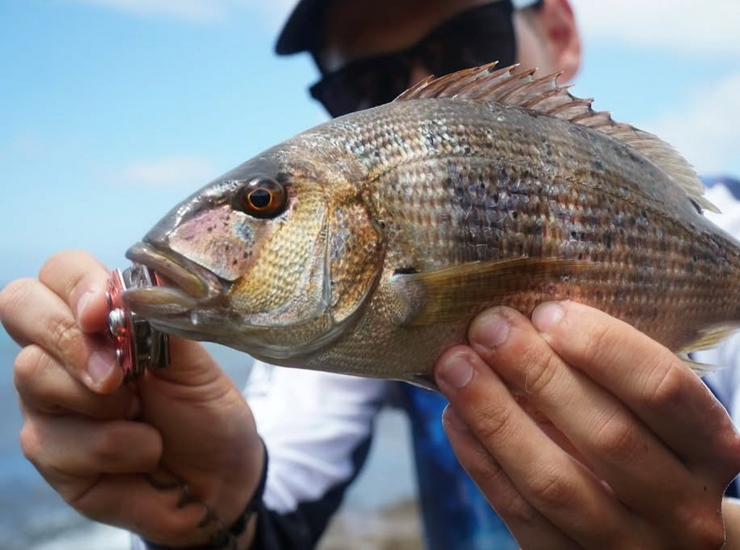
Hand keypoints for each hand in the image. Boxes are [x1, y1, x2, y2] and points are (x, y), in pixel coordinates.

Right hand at [0, 252, 263, 546]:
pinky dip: (119, 448)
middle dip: (69, 337)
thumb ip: (161, 321)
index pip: (61, 273)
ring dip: (105, 404)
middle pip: (20, 307)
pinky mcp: (50, 455)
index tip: (101, 314)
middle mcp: (63, 352)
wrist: (219, 476)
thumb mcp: (194, 362)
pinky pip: (61, 443)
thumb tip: (141, 282)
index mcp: (102, 320)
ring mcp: (48, 402)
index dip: (76, 284)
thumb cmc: (204, 411)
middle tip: (118, 376)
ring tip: (147, 421)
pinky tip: (145, 454)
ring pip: (35, 376)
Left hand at [435, 301, 739, 548]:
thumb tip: (526, 322)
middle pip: (607, 436)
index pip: (664, 389)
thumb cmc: (646, 450)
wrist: (654, 535)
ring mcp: (629, 546)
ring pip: (554, 482)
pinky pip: (520, 514)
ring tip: (455, 366)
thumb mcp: (646, 414)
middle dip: (537, 372)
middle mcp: (682, 507)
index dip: (603, 346)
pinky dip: (482, 461)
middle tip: (486, 328)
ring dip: (496, 415)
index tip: (547, 312)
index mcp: (709, 448)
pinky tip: (456, 416)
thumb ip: (604, 376)